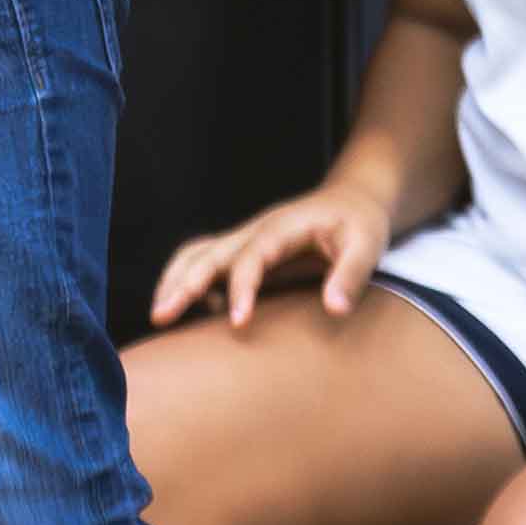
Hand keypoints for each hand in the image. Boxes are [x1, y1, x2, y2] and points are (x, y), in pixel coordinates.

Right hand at [150, 185, 394, 330]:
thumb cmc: (360, 224)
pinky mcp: (244, 252)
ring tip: (159, 314)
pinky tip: (192, 315)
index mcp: (281, 228)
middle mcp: (254, 231)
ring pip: (198, 254)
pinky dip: (190, 282)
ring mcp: (245, 240)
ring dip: (175, 280)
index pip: (250, 257)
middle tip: (161, 317)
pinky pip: (206, 262)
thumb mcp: (366, 246)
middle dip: (182, 284)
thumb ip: (350, 275)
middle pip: (208, 254)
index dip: (240, 288)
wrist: (352, 202)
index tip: (237, 322)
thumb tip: (334, 310)